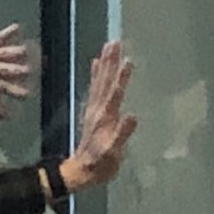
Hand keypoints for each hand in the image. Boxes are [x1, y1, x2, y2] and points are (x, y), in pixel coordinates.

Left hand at [0, 23, 30, 118]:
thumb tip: (7, 118)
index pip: (10, 89)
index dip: (19, 92)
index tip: (28, 94)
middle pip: (13, 70)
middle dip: (23, 70)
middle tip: (32, 69)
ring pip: (10, 53)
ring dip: (20, 52)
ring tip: (30, 49)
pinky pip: (1, 36)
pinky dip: (9, 31)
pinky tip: (17, 26)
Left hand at [60, 41, 135, 192]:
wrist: (81, 171)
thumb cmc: (100, 165)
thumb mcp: (112, 154)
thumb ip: (121, 135)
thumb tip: (132, 117)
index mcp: (105, 118)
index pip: (115, 94)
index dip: (121, 78)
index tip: (128, 61)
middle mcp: (98, 109)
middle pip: (105, 81)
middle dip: (110, 62)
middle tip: (115, 42)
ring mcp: (93, 109)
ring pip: (99, 81)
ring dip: (104, 63)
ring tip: (109, 46)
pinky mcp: (92, 111)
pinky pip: (94, 87)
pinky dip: (95, 74)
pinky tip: (96, 62)